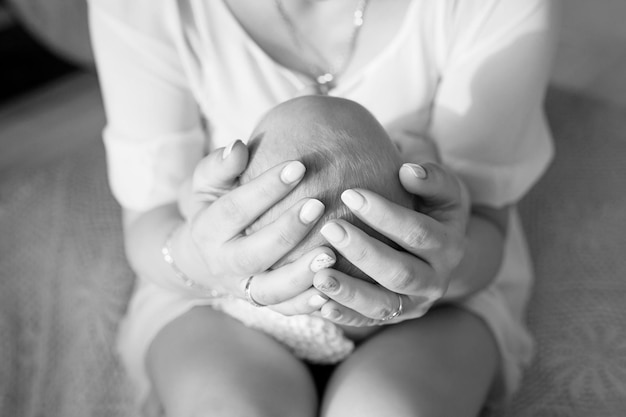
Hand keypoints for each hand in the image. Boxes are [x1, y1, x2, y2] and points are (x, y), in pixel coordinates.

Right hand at [173, 140, 335, 312]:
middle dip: (287, 230)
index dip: (266, 188)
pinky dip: (307, 305)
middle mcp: (223, 264)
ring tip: (331, 254)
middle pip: (253, 253)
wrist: (201, 256)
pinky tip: (331, 291)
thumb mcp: (206, 184)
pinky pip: (285, 310)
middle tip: (319, 205)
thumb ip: (219, 166)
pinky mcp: (261, 304)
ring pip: (270, 290)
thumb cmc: (213, 207)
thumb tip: (237, 147)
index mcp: (207, 229)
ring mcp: (242, 288)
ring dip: (301, 275)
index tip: (299, 166)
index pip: (235, 208)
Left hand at [312, 161, 469, 325]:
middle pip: (400, 272)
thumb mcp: (443, 191)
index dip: (385, 215)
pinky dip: (344, 315)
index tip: (349, 193)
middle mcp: (435, 281)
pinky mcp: (394, 318)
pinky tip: (319, 304)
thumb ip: (432, 179)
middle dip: (363, 252)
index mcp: (449, 246)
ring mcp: (414, 305)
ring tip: (317, 275)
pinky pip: (367, 322)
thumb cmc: (433, 210)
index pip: (417, 232)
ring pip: (383, 305)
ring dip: (350, 292)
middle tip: (329, 228)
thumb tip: (408, 171)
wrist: (440, 251)